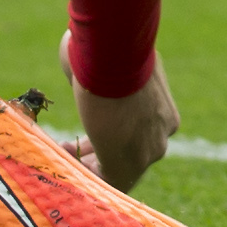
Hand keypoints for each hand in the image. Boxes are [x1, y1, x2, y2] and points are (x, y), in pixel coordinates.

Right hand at [58, 30, 177, 193]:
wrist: (114, 54)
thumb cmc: (109, 48)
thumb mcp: (110, 61)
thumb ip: (101, 74)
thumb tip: (81, 65)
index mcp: (163, 109)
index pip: (141, 131)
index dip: (112, 131)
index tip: (91, 122)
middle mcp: (162, 133)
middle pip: (133, 154)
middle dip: (99, 151)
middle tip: (72, 144)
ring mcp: (148, 151)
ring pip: (120, 170)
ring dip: (90, 164)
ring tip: (64, 150)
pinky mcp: (127, 165)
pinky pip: (107, 178)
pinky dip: (85, 172)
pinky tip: (63, 154)